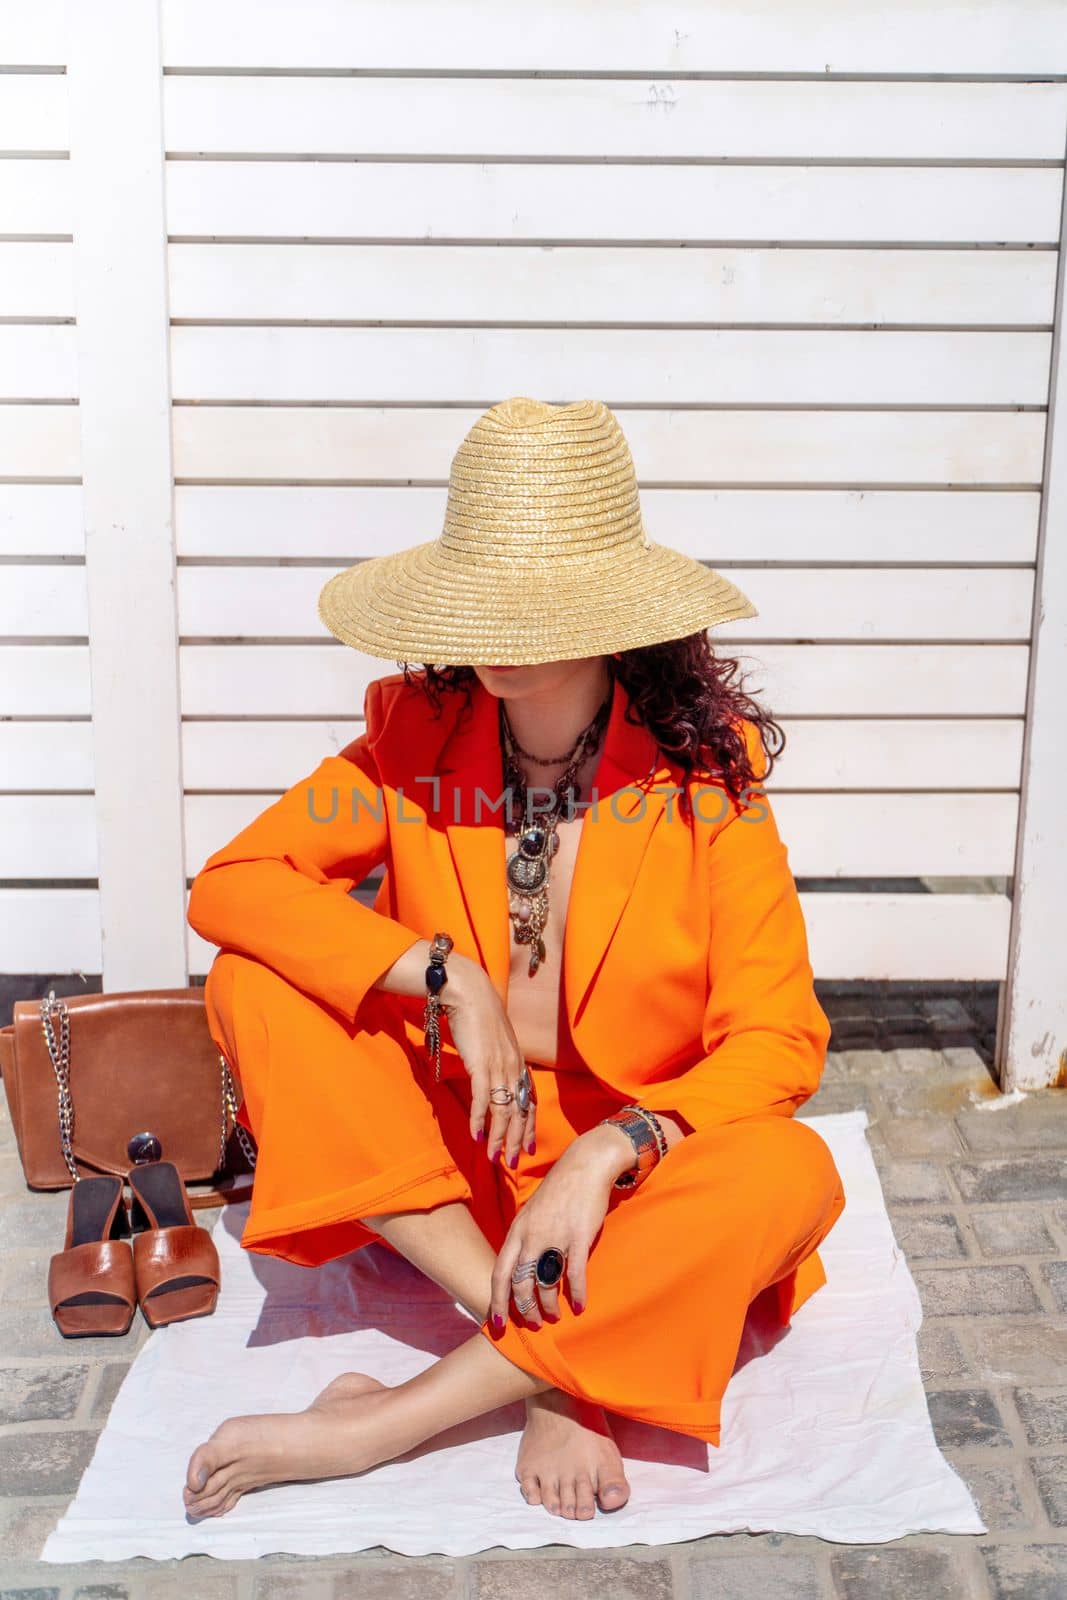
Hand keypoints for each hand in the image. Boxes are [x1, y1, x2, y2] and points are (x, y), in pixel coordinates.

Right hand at [441, 956, 536, 1163]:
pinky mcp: (481, 1065)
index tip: (528, 1148)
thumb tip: (492, 1079)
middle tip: (512, 1163)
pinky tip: (476, 1135)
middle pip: (519, 1112)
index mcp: (518, 1063)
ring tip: (493, 1157)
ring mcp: (499, 1067)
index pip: (529, 1103)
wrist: (469, 993)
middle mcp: (513, 1068)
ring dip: (498, 1137)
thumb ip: (497, 1062)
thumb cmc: (479, 1016)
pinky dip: (479, 1119)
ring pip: (503, 1110)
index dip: (529, 1127)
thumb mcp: (495, 1043)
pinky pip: (482, 1098)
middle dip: (516, 1140)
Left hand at [489, 1124, 636, 1327]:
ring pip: (546, 1283)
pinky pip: (575, 1274)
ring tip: (555, 1316)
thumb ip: (523, 1239)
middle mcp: (531, 1236)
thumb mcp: (531, 1213)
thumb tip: (518, 1269)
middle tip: (534, 1324)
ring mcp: (555, 1236)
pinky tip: (580, 1306)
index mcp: (517, 1231)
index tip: (499, 1325)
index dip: (498, 1303)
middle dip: (525, 1310)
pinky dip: (577, 1294)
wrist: (585, 1165)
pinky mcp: (579, 1236)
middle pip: (520, 1284)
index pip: (500, 1274)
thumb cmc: (559, 1192)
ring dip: (549, 1306)